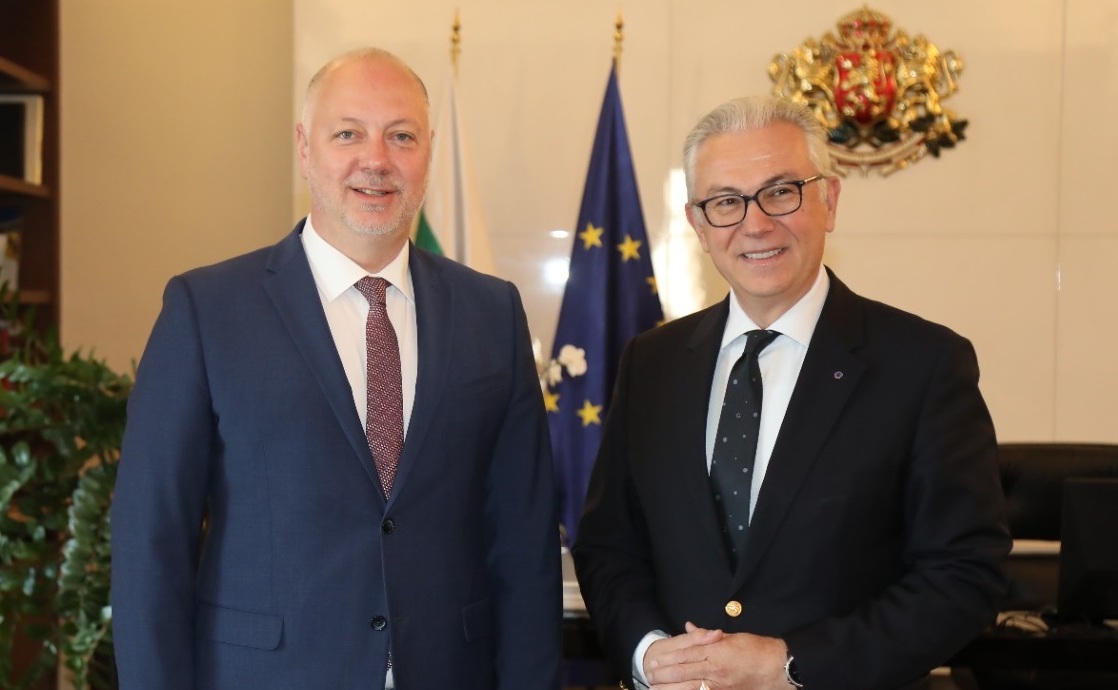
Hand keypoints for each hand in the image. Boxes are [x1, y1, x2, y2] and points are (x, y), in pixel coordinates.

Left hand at [647, 623, 787, 689]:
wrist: (777, 667)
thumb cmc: (756, 649)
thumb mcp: (732, 637)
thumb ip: (707, 636)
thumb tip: (689, 628)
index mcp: (716, 651)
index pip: (687, 655)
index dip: (669, 659)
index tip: (655, 661)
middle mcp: (716, 669)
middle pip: (684, 673)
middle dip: (664, 675)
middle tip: (649, 676)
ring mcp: (721, 685)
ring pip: (690, 688)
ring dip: (671, 689)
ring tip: (655, 689)